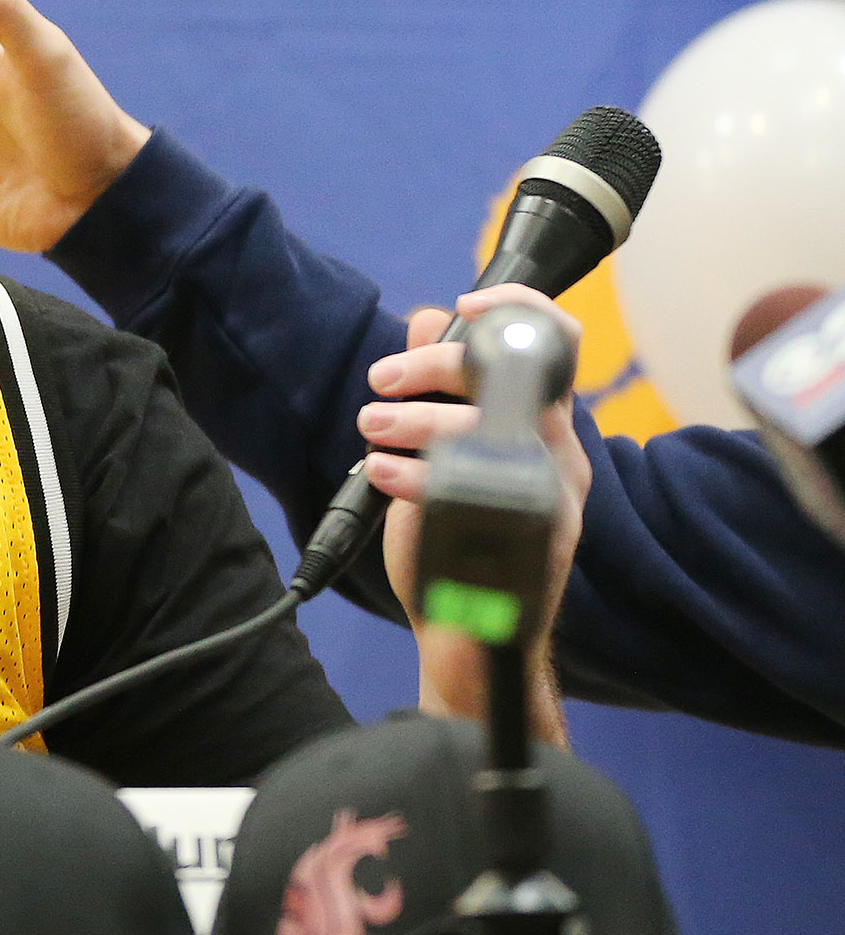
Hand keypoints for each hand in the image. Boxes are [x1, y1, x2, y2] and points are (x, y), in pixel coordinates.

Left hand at [361, 284, 588, 745]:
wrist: (469, 633)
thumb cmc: (457, 535)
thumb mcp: (443, 447)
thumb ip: (441, 385)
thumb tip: (426, 316)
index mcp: (545, 425)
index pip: (560, 342)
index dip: (517, 305)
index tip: (463, 302)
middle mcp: (562, 454)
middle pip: (515, 372)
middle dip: (434, 364)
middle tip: (381, 383)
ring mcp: (553, 495)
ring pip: (493, 424)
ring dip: (415, 417)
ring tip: (372, 428)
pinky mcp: (530, 535)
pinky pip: (476, 485)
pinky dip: (417, 474)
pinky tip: (383, 476)